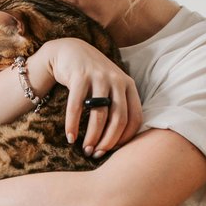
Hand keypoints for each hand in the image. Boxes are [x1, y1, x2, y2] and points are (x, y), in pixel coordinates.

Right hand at [34, 38, 141, 156]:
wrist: (70, 51)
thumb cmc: (92, 78)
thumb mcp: (112, 88)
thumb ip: (119, 107)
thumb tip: (118, 143)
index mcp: (129, 86)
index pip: (134, 118)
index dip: (125, 139)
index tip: (112, 151)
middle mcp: (117, 80)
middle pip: (118, 119)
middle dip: (108, 141)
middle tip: (96, 154)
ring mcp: (99, 77)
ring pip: (99, 115)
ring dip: (92, 136)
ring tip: (85, 149)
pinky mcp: (80, 76)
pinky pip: (77, 106)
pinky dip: (73, 124)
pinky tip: (71, 137)